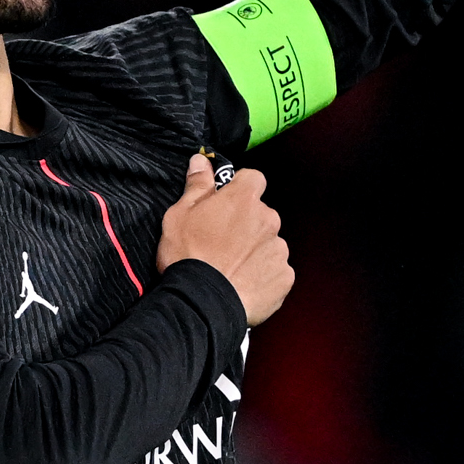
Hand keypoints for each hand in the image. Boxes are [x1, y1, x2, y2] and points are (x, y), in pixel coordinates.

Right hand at [156, 152, 290, 328]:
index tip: (226, 203)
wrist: (201, 303)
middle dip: (247, 224)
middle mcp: (268, 219)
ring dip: (256, 251)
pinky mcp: (284, 277)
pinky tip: (244, 285)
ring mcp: (279, 249)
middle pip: (262, 214)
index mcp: (244, 199)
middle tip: (224, 244)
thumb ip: (196, 186)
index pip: (253, 179)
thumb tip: (201, 161)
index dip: (240, 189)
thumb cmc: (187, 255)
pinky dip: (264, 276)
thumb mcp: (179, 215)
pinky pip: (276, 271)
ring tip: (233, 268)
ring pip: (269, 243)